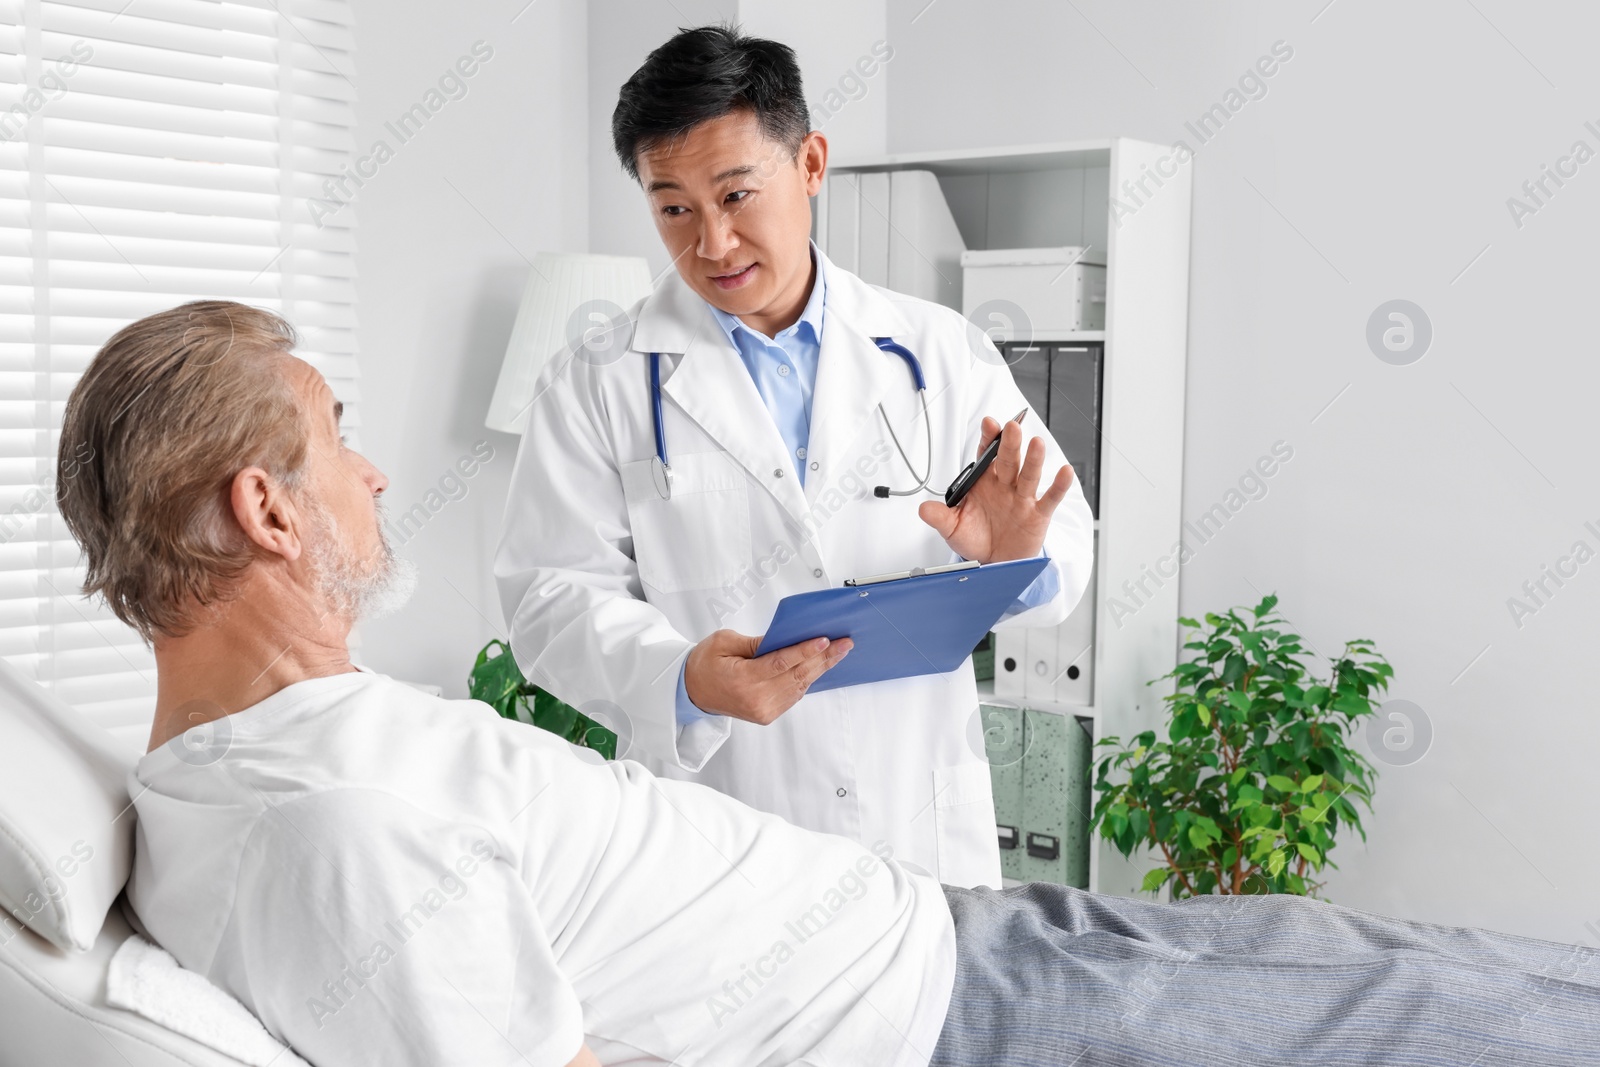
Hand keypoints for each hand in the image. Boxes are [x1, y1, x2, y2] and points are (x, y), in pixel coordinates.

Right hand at [684, 630, 853, 724]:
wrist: (692, 692)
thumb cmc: (705, 663)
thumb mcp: (724, 642)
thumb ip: (756, 643)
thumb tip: (785, 638)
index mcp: (742, 680)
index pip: (781, 663)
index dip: (805, 651)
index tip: (825, 640)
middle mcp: (756, 699)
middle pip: (797, 675)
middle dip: (823, 658)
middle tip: (845, 643)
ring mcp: (764, 710)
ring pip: (800, 686)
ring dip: (821, 668)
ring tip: (839, 652)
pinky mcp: (768, 715)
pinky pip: (794, 694)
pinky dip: (808, 678)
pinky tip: (821, 665)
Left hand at [918, 415, 1073, 562]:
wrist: (992, 562)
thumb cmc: (975, 538)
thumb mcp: (953, 528)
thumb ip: (940, 517)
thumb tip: (923, 509)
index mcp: (984, 482)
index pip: (986, 456)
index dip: (988, 439)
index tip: (988, 424)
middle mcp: (1005, 485)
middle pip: (1009, 460)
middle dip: (1010, 443)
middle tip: (1011, 427)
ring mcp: (1023, 498)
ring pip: (1029, 474)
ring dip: (1034, 459)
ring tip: (1036, 443)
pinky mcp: (1038, 514)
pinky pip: (1050, 498)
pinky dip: (1059, 485)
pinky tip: (1064, 471)